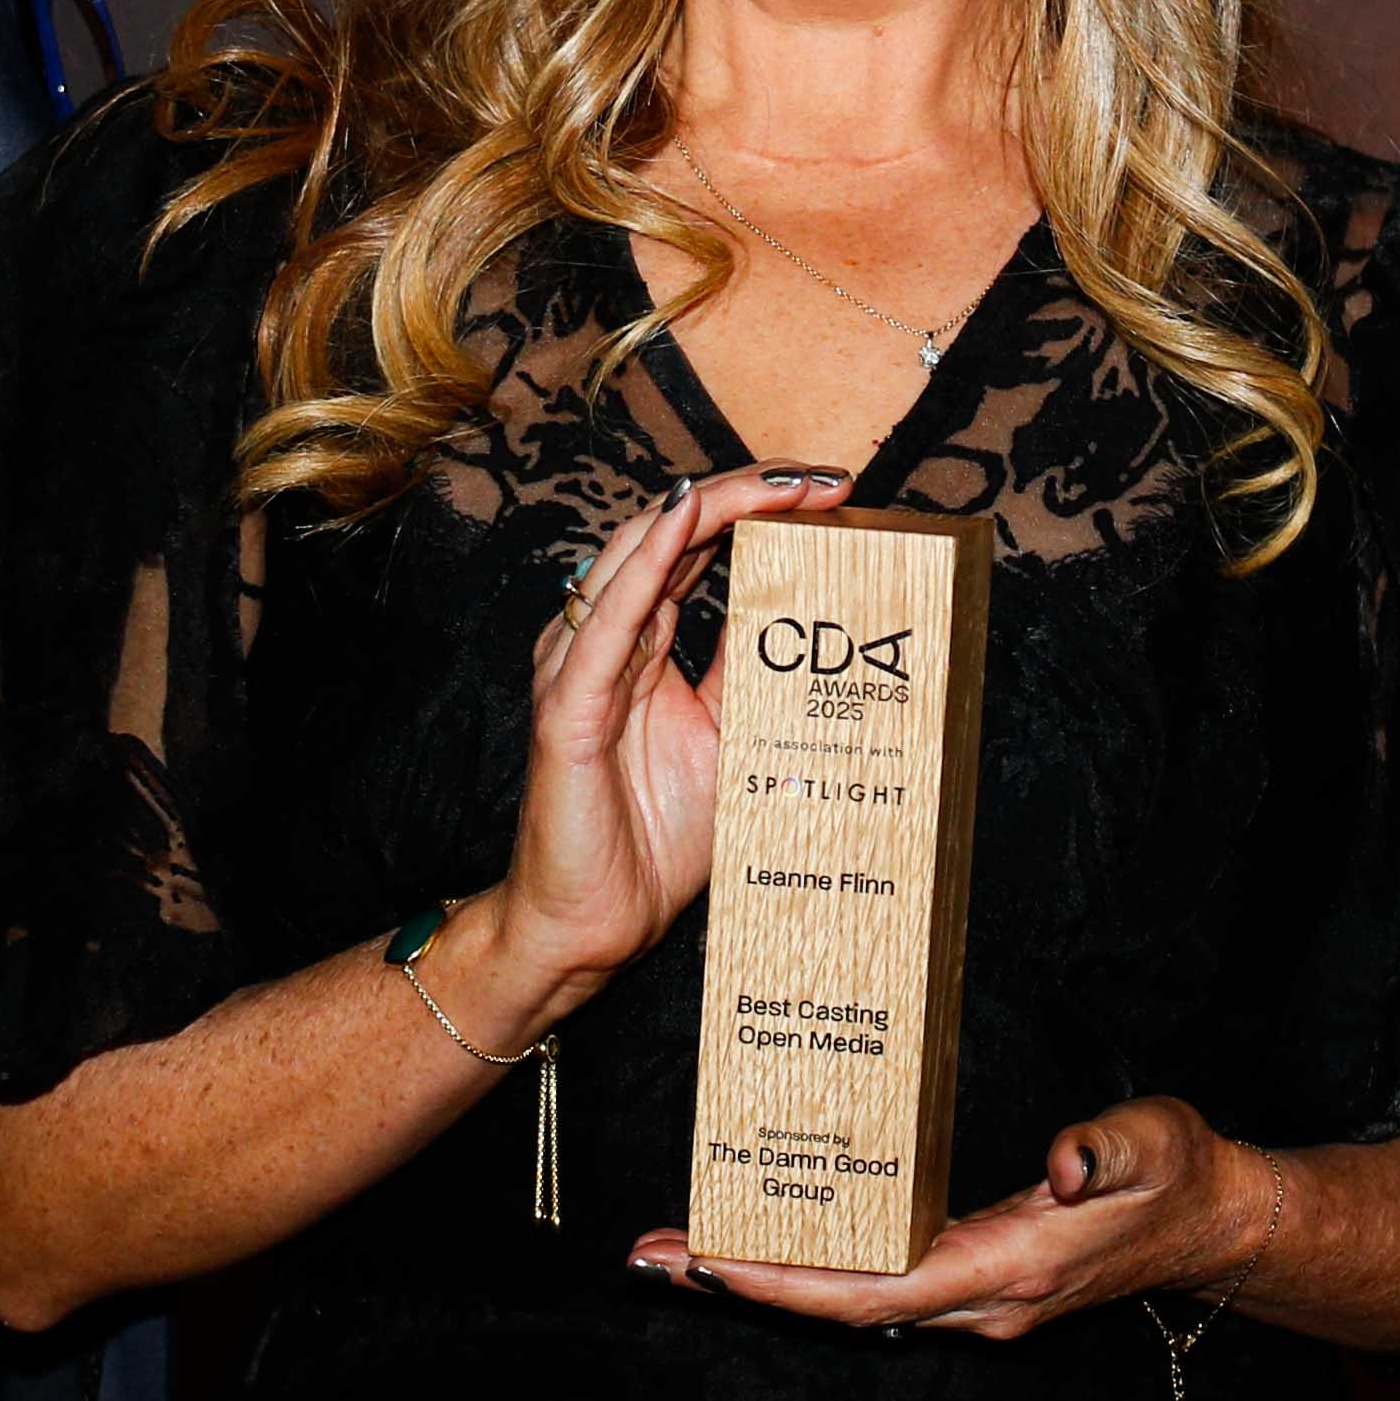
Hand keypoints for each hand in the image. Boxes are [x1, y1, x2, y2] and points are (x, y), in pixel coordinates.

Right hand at [474, 463, 849, 1022]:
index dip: (757, 511)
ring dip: (709, 510)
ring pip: (638, 557)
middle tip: (822, 477)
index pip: (697, 548)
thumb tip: (813, 626)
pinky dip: (644, 567)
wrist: (591, 924)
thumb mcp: (731, 744)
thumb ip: (752, 680)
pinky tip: (681, 522)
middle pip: (672, 535)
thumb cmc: (651, 840)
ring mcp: (581, 668)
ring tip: (776, 483)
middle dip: (748, 495)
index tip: (830, 493)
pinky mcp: (569, 710)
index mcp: (642, 643)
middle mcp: (607, 640)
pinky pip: (607, 624)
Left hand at [636, 1097, 1271, 1340]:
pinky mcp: (970, 1278)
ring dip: (764, 1281)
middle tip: (650, 1257)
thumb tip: (1060, 1164)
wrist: (1213, 1222)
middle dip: (743, 1286)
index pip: (875, 1291)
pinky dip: (808, 1267)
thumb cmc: (1179, 1173)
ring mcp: (972, 1296)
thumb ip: (1105, 1149)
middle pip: (839, 1308)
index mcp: (1007, 1268)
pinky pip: (872, 1282)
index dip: (789, 1284)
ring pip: (848, 1302)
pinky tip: (765, 1238)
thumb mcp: (1153, 1141)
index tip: (713, 1264)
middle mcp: (978, 1299)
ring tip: (679, 1251)